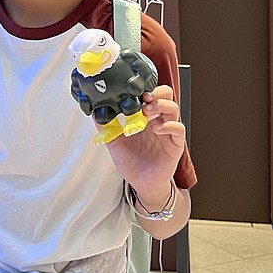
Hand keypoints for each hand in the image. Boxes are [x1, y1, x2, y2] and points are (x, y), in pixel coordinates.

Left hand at [101, 86, 184, 206]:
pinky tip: (157, 129)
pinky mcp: (175, 144)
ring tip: (147, 111)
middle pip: (166, 95)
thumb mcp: (114, 140)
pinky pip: (178, 128)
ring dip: (161, 105)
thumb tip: (93, 109)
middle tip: (143, 97)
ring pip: (173, 108)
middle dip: (155, 93)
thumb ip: (105, 125)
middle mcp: (158, 119)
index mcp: (146, 115)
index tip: (133, 88)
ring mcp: (168, 131)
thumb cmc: (131, 161)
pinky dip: (169, 125)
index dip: (145, 87)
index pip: (151, 92)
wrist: (141, 184)